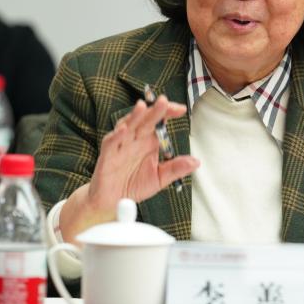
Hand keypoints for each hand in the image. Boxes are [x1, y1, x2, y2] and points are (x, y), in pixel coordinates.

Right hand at [61, 96, 198, 240]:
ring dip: (134, 116)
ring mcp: (120, 146)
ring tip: (142, 106)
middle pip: (145, 120)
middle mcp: (135, 140)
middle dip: (154, 110)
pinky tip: (123, 130)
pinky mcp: (107, 156)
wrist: (113, 201)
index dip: (168, 113)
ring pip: (127, 126)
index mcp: (148, 142)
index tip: (181, 109)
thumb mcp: (159, 178)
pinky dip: (116, 136)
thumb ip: (175, 169)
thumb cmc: (134, 185)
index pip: (159, 122)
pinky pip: (111, 143)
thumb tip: (196, 162)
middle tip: (163, 101)